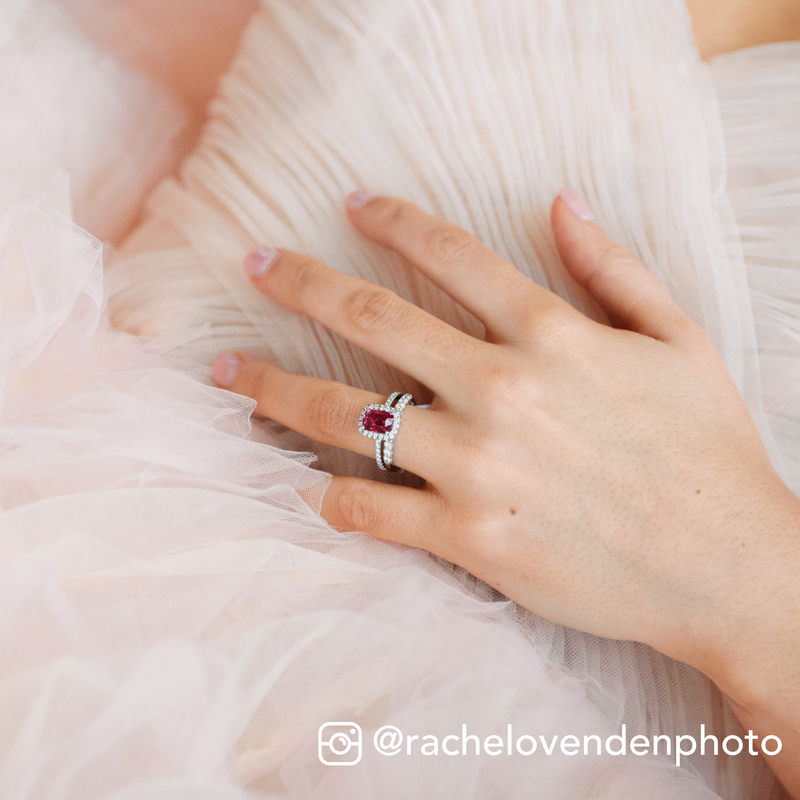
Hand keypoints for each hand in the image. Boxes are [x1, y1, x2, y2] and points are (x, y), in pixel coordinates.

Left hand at [213, 190, 799, 791]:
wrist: (725, 565)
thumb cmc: (706, 450)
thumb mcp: (679, 340)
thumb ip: (614, 266)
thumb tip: (559, 202)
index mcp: (553, 334)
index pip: (450, 253)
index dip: (391, 220)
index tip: (348, 204)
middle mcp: (502, 389)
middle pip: (373, 319)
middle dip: (301, 283)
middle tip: (254, 264)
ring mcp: (477, 466)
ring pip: (346, 416)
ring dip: (273, 388)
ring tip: (223, 374)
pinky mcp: (469, 538)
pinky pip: (371, 510)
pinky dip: (325, 496)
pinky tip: (293, 483)